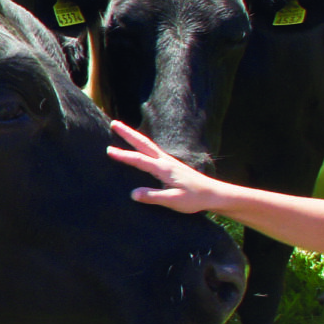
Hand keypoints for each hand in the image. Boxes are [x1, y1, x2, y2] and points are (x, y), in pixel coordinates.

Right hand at [106, 121, 221, 212]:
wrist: (215, 194)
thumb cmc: (195, 198)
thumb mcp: (173, 201)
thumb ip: (153, 197)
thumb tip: (133, 193)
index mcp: (164, 169)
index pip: (140, 160)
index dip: (124, 155)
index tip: (109, 150)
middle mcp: (166, 161)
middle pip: (143, 143)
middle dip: (128, 133)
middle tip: (114, 123)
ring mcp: (169, 161)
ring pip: (148, 144)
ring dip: (134, 136)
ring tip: (122, 129)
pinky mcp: (172, 165)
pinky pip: (153, 150)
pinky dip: (143, 143)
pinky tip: (141, 146)